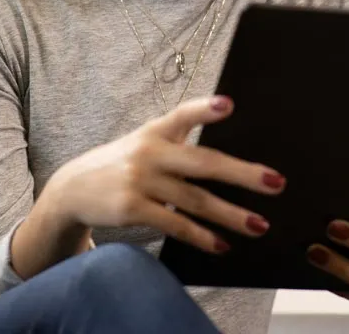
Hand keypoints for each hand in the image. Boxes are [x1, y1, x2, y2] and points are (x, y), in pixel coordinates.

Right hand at [49, 95, 285, 254]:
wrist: (73, 187)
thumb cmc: (124, 161)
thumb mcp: (146, 140)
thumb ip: (180, 136)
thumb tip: (224, 139)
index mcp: (157, 130)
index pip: (183, 114)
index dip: (205, 109)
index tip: (228, 104)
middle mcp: (150, 152)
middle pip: (203, 163)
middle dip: (242, 174)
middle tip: (275, 182)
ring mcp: (141, 181)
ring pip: (195, 200)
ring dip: (231, 215)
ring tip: (260, 225)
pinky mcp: (132, 209)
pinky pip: (175, 225)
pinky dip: (201, 236)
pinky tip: (222, 244)